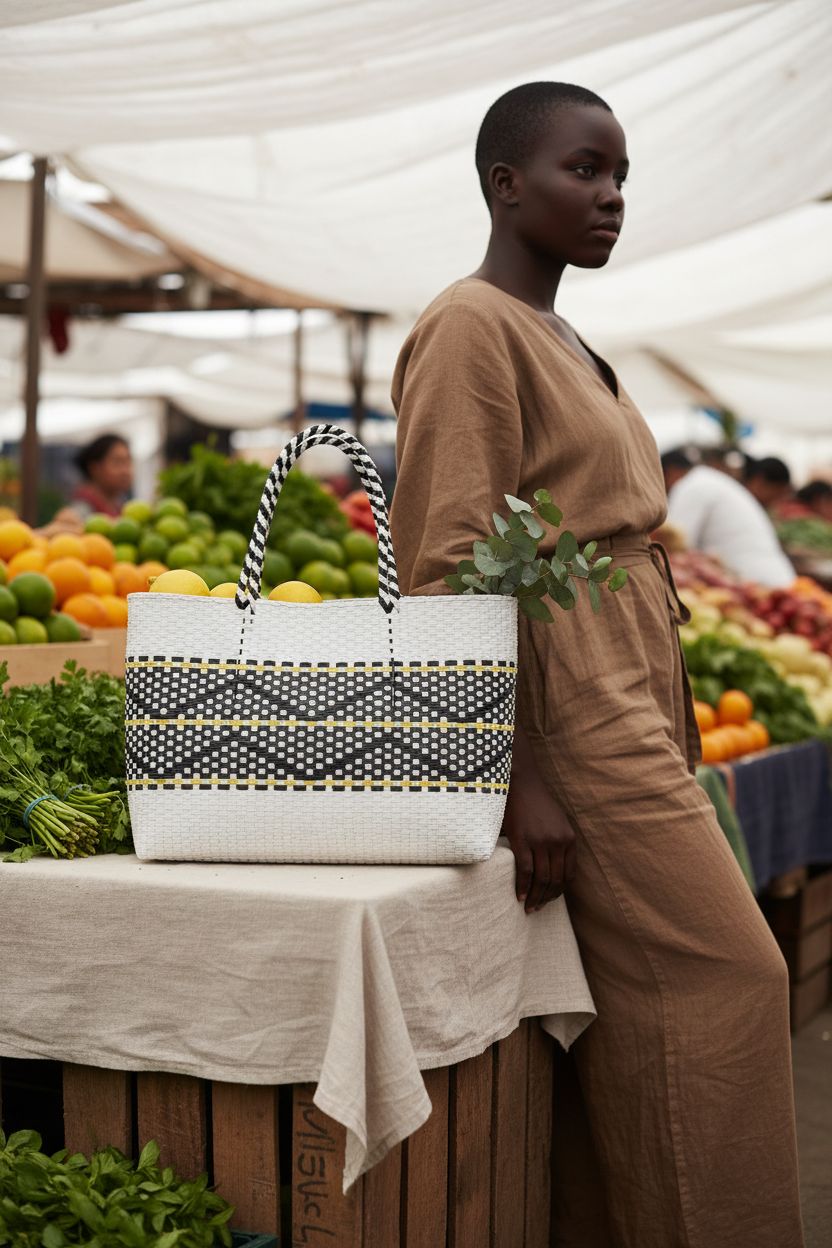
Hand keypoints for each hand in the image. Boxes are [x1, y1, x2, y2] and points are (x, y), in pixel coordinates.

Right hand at [503, 727, 575, 912]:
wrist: (522, 783)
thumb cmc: (536, 803)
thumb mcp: (556, 822)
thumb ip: (557, 842)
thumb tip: (551, 866)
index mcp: (569, 839)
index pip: (569, 875)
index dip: (560, 891)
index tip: (550, 900)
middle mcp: (559, 842)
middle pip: (555, 880)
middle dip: (547, 899)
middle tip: (537, 909)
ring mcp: (541, 842)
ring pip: (541, 879)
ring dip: (536, 898)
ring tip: (529, 908)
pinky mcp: (523, 841)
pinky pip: (526, 871)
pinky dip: (523, 887)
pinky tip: (519, 897)